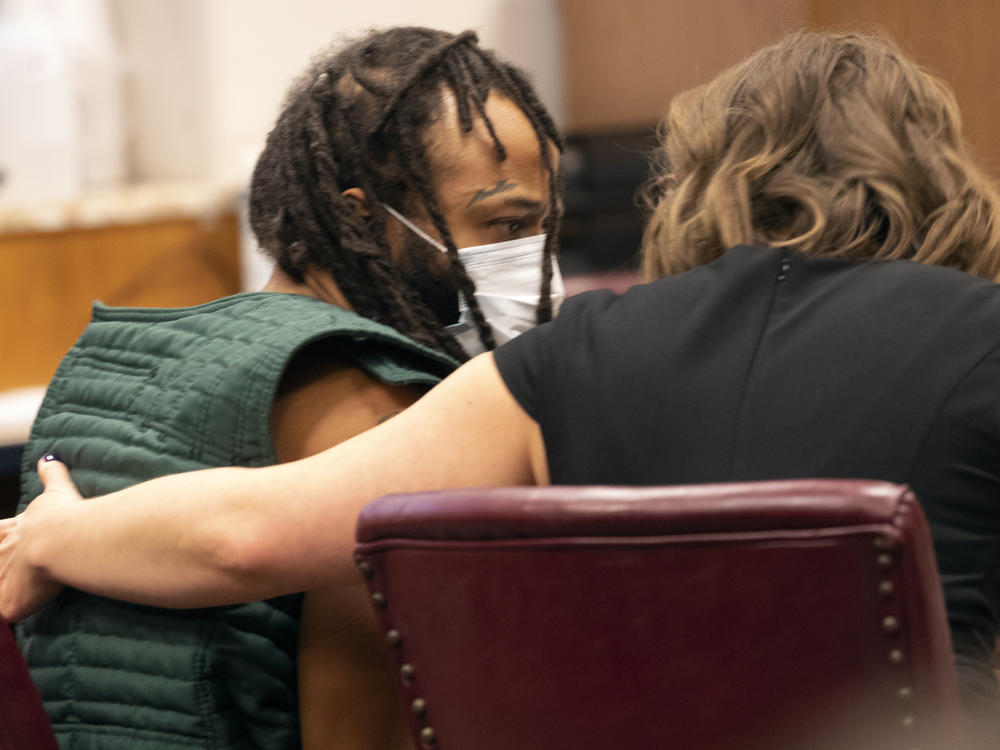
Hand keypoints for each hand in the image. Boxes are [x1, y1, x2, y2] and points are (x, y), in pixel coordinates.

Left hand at [0, 456, 80, 620]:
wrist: (64, 539)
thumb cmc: (65, 516)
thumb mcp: (58, 490)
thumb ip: (53, 475)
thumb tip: (48, 457)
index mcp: (17, 530)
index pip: (1, 532)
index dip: (1, 534)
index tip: (2, 534)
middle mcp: (6, 553)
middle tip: (4, 558)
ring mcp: (6, 578)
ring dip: (4, 583)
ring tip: (12, 584)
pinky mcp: (12, 602)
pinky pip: (9, 611)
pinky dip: (15, 610)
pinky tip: (17, 611)